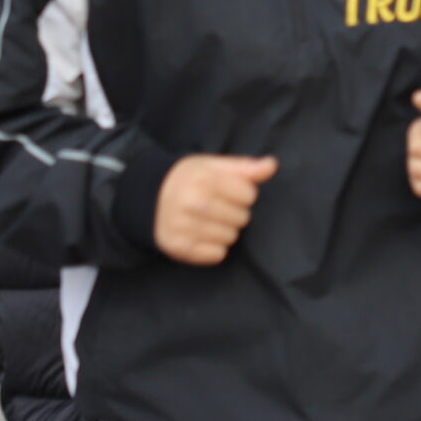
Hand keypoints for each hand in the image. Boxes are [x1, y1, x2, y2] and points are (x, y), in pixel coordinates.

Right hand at [154, 154, 275, 265]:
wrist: (149, 197)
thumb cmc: (187, 180)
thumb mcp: (213, 166)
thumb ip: (244, 167)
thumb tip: (272, 165)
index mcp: (203, 178)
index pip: (249, 195)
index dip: (241, 193)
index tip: (226, 192)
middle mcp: (192, 202)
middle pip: (242, 218)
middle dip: (234, 213)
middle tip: (216, 207)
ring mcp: (184, 226)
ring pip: (231, 238)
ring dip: (225, 231)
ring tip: (208, 221)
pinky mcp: (179, 247)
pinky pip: (216, 255)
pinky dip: (213, 248)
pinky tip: (201, 235)